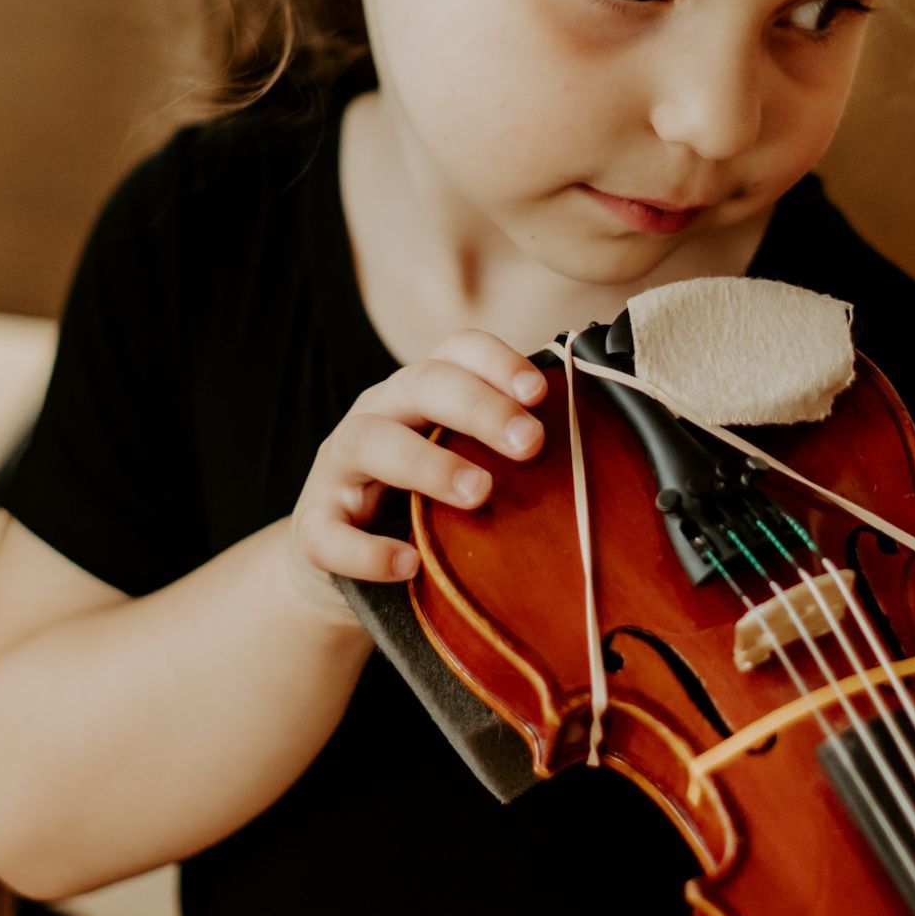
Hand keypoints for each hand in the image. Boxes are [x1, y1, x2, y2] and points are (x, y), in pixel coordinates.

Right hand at [284, 332, 547, 621]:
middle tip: (530, 444)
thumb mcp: (465, 466)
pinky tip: (408, 564)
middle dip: (478, 407)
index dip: (497, 361)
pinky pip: (330, 533)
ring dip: (428, 463)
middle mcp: (377, 415)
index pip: (455, 351)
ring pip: (370, 442)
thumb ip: (510, 454)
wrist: (342, 564)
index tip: (543, 391)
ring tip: (479, 494)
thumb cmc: (423, 508)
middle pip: (420, 384)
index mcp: (419, 395)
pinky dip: (368, 550)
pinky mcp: (313, 528)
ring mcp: (339, 470)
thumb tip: (601, 455)